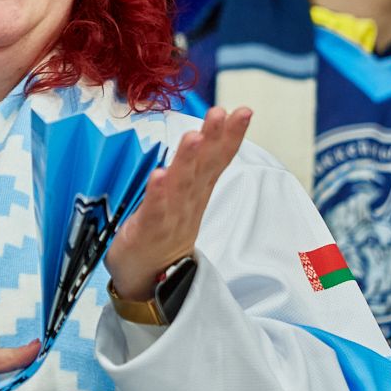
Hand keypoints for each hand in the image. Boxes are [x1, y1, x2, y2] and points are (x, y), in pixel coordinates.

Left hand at [104, 107, 250, 300]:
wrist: (147, 279)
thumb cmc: (162, 231)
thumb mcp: (182, 197)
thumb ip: (192, 167)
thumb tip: (202, 134)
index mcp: (197, 193)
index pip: (217, 160)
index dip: (230, 136)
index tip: (243, 111)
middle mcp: (188, 203)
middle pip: (204, 169)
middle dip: (214, 139)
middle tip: (221, 113)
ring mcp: (171, 219)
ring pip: (182, 186)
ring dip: (189, 161)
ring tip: (195, 136)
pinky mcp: (148, 233)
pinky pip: (155, 212)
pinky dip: (158, 194)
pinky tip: (160, 175)